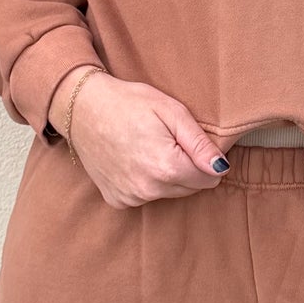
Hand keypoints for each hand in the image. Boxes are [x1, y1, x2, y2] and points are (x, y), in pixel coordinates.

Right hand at [51, 67, 229, 208]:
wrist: (82, 108)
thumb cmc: (128, 103)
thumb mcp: (171, 111)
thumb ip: (199, 143)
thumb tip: (221, 167)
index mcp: (166, 167)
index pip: (210, 178)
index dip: (206, 158)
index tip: (190, 140)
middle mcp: (148, 189)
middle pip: (191, 188)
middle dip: (187, 167)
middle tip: (167, 140)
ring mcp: (130, 197)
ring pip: (169, 193)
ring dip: (167, 175)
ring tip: (148, 147)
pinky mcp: (117, 199)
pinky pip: (146, 196)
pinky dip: (145, 181)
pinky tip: (133, 159)